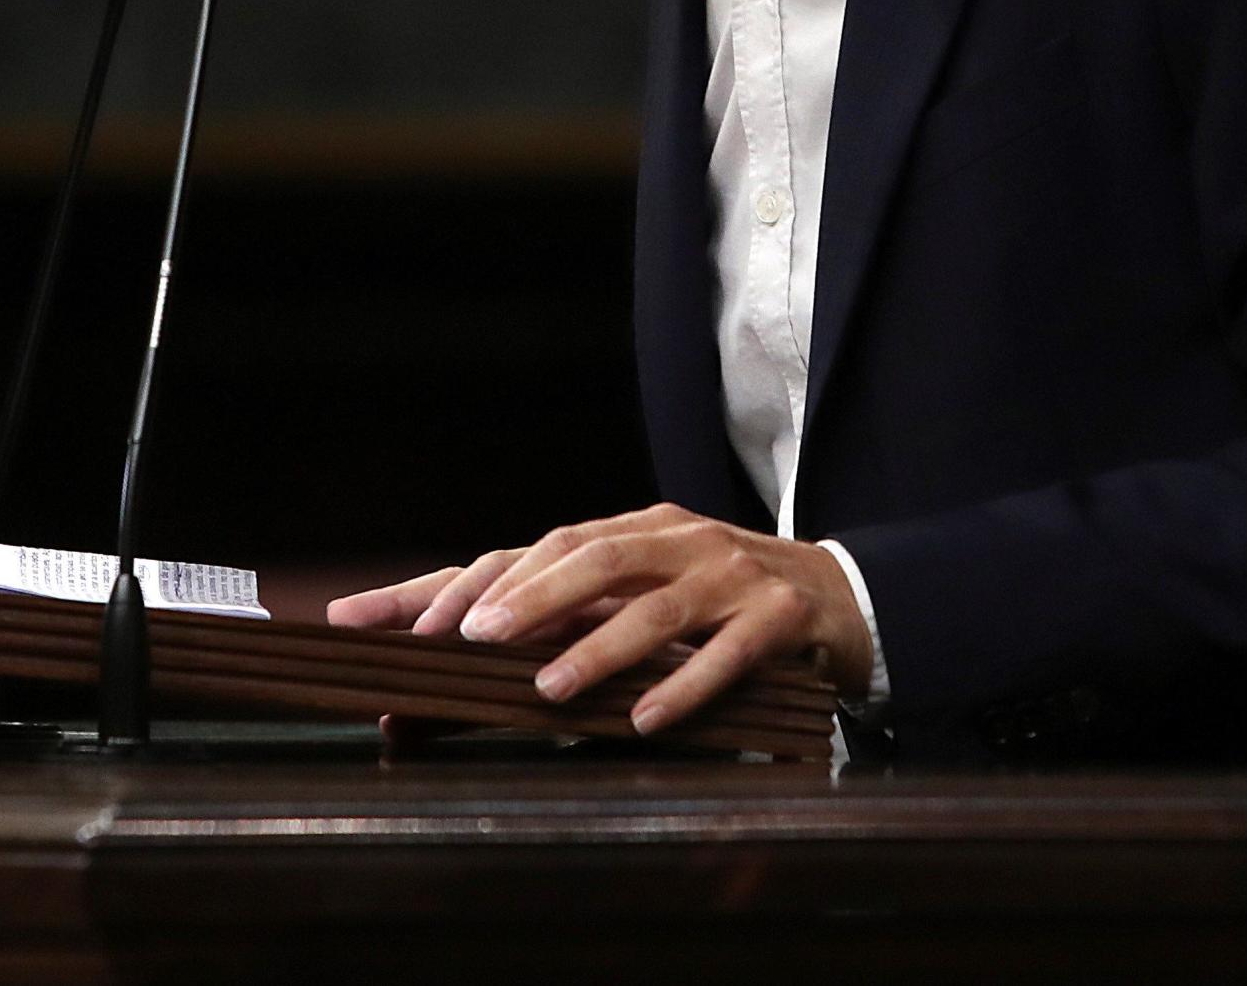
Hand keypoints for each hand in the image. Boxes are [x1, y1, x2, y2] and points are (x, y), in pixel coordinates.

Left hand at [326, 504, 871, 736]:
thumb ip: (570, 621)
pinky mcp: (779, 616)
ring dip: (598, 647)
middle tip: (471, 639)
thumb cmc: (718, 599)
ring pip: (657, 606)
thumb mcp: (647, 591)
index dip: (474, 580)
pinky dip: (686, 683)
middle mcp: (679, 540)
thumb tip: (453, 673)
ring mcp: (731, 574)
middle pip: (593, 556)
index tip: (408, 624)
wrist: (837, 592)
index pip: (543, 543)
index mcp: (638, 529)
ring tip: (548, 688)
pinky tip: (647, 718)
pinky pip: (730, 653)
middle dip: (527, 596)